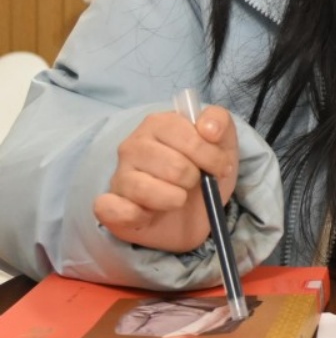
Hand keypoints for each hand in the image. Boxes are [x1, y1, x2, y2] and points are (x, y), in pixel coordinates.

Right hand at [93, 106, 239, 253]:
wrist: (193, 207)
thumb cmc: (204, 167)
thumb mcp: (223, 141)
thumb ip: (219, 121)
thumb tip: (208, 128)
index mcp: (158, 124)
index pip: (189, 138)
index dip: (210, 156)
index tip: (219, 166)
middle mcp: (132, 146)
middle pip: (174, 167)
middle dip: (194, 180)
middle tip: (195, 182)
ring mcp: (118, 174)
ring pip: (147, 190)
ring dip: (174, 200)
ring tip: (178, 197)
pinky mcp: (109, 204)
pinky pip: (118, 211)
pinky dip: (140, 217)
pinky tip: (151, 214)